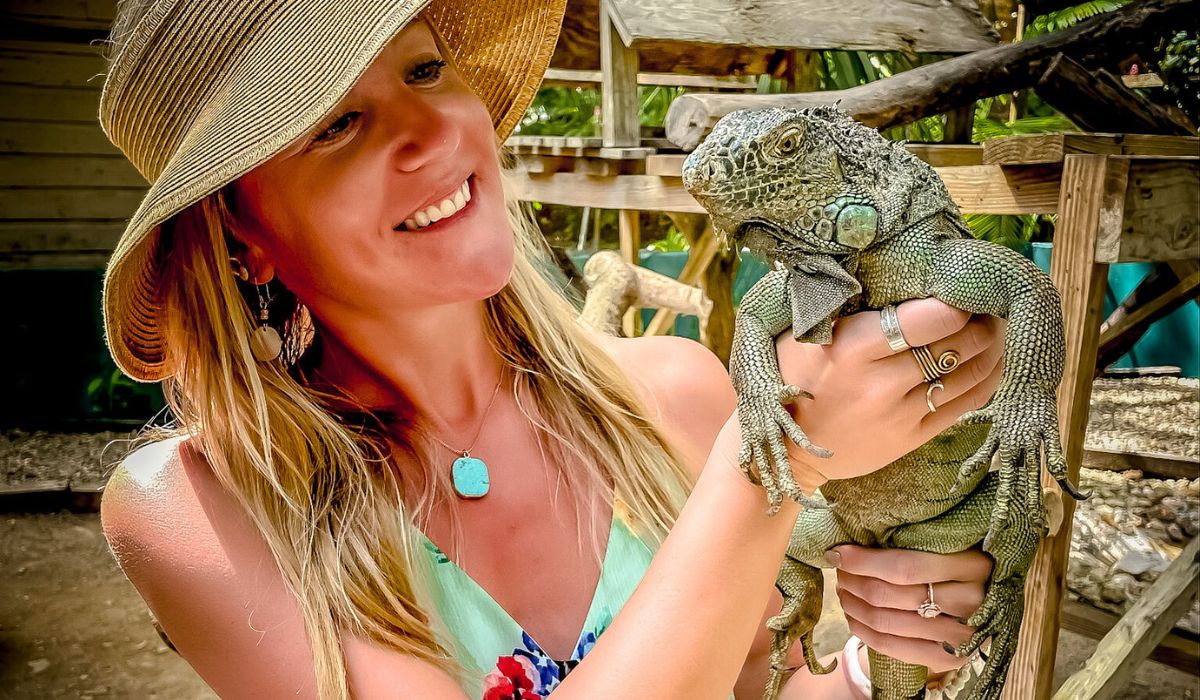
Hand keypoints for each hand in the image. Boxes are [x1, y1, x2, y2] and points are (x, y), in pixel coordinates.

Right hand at [774, 298, 1004, 482]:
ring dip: (992, 349)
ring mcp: (898, 415)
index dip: (958, 301)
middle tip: (988, 306)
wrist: (785, 447)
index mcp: (853, 347)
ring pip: (969, 375)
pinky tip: (992, 363)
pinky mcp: (909, 439)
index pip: (931, 318)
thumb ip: (853, 308)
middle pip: (958, 344)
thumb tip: (904, 272)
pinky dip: (987, 381)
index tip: (963, 289)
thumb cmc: (793, 375)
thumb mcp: (808, 333)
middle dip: (983, 321)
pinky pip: (964, 407)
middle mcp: (880, 383)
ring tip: (996, 330)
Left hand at [828, 544, 992, 673]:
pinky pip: (893, 648)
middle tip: (841, 570)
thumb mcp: (949, 544)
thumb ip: (912, 540)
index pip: (905, 566)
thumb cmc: (960, 564)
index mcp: (973, 564)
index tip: (838, 552)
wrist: (988, 604)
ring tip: (844, 590)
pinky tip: (853, 616)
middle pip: (890, 595)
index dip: (864, 561)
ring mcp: (962, 635)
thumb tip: (852, 539)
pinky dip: (863, 631)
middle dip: (854, 581)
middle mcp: (972, 601)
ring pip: (886, 622)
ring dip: (853, 605)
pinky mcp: (949, 659)